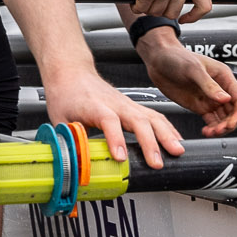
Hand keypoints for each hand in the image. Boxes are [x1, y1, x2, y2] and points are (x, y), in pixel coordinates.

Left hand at [41, 68, 183, 169]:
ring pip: (151, 116)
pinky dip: (168, 128)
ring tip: (177, 152)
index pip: (109, 120)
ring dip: (166, 135)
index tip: (120, 157)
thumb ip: (68, 142)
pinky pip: (155, 116)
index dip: (115, 139)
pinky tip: (175, 140)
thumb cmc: (66, 94)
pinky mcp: (133, 106)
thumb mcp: (60, 120)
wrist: (71, 72)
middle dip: (151, 142)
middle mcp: (115, 104)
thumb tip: (73, 165)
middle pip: (138, 119)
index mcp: (94, 106)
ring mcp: (127, 103)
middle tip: (158, 162)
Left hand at [137, 30, 236, 136]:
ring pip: (223, 119)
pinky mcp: (199, 106)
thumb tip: (225, 98)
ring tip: (210, 133)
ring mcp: (210, 99)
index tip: (232, 123)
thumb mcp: (193, 69)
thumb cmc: (177, 57)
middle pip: (234, 112)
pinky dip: (211, 128)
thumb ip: (209, 85)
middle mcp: (220, 89)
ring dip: (220, 128)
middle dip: (229, 123)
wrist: (159, 60)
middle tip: (218, 130)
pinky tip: (205, 132)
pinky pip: (211, 121)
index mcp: (223, 77)